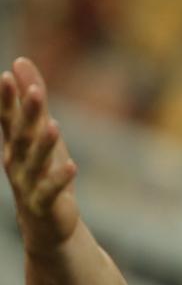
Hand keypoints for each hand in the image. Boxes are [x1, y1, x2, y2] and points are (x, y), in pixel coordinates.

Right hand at [1, 58, 79, 251]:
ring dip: (43, 144)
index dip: (7, 99)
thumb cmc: (43, 171)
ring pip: (35, 163)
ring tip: (54, 126)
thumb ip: (34, 101)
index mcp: (14, 145)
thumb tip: (20, 62)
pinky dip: (60, 179)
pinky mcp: (44, 204)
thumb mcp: (40, 133)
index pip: (8, 119)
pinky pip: (50, 190)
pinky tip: (72, 166)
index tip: (6, 76)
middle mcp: (16, 163)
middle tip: (34, 92)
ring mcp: (28, 184)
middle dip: (27, 114)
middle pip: (21, 136)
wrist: (47, 222)